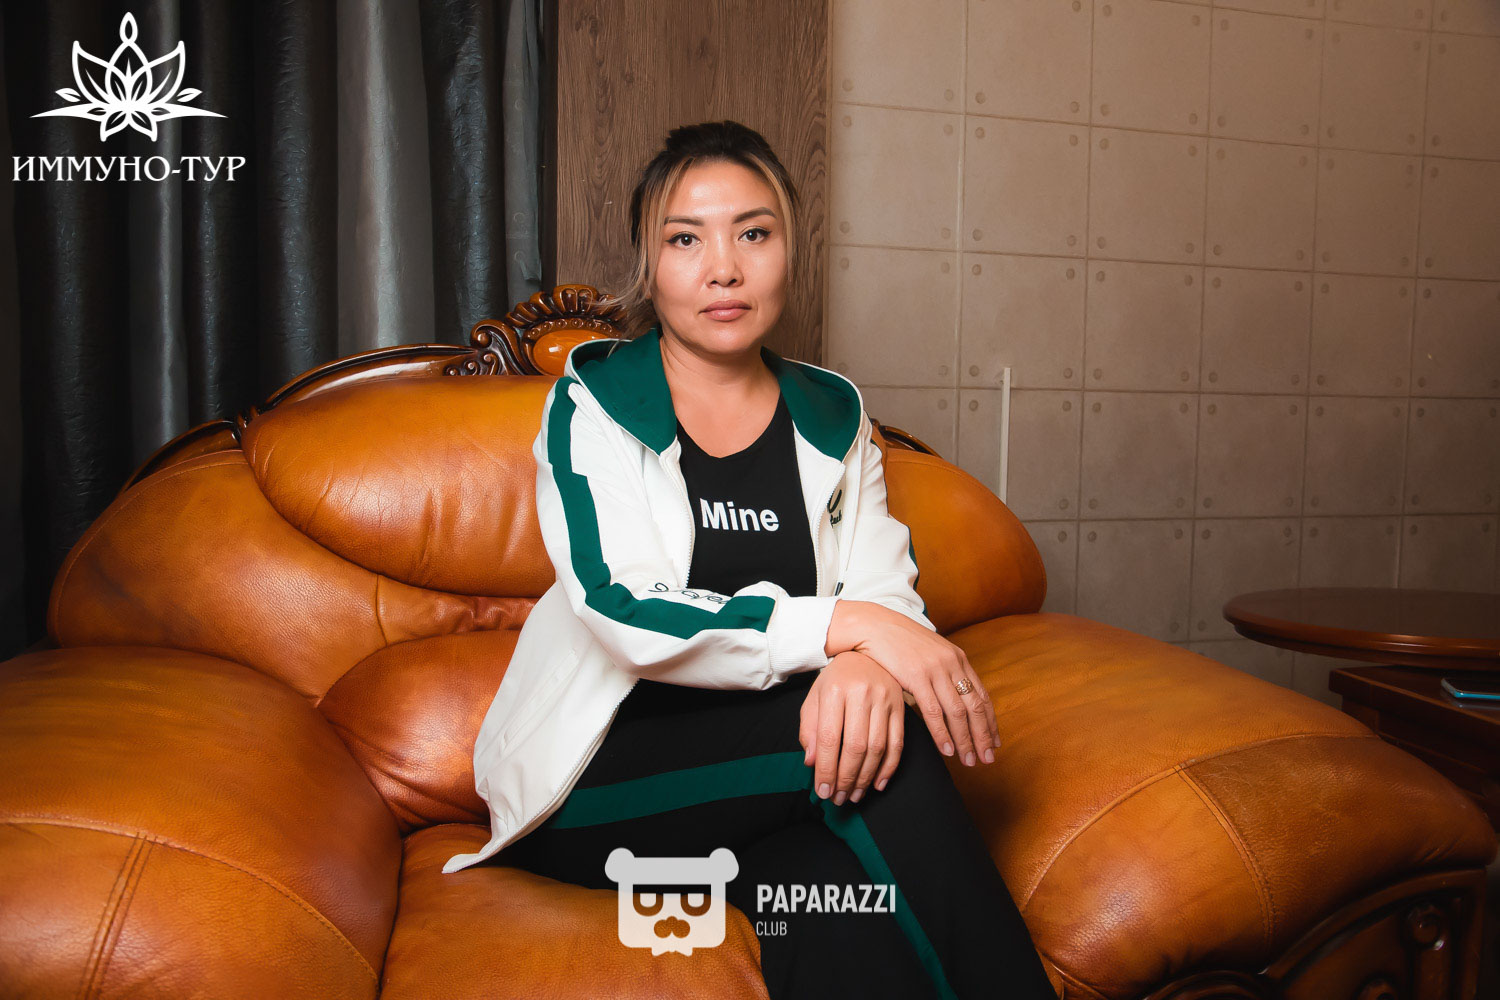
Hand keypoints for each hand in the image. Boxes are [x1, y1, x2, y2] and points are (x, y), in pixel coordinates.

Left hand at [799, 650, 904, 805]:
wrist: (864, 651)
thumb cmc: (835, 680)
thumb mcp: (815, 698)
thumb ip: (809, 728)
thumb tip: (811, 762)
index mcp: (835, 690)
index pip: (829, 737)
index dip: (825, 768)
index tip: (822, 791)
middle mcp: (862, 693)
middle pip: (855, 746)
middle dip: (846, 778)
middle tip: (839, 798)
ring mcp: (885, 699)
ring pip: (878, 748)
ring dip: (866, 777)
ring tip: (855, 795)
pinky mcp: (901, 706)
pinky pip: (898, 743)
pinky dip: (889, 768)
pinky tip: (877, 784)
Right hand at [825, 600, 1000, 767]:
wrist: (875, 626)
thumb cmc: (900, 643)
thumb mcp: (931, 654)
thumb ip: (945, 672)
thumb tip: (954, 695)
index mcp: (959, 659)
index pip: (982, 696)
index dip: (990, 722)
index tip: (994, 742)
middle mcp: (952, 664)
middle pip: (975, 707)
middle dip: (983, 736)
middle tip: (987, 759)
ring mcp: (936, 670)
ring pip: (958, 712)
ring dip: (966, 740)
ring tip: (969, 761)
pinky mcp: (917, 677)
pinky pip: (934, 712)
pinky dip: (943, 733)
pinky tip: (948, 750)